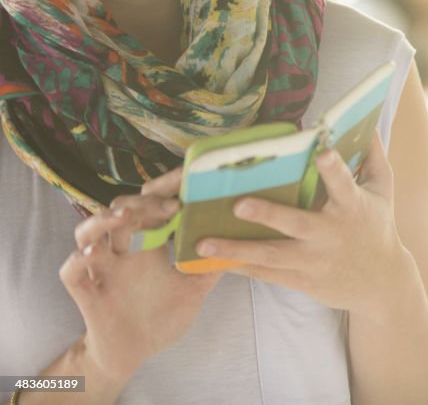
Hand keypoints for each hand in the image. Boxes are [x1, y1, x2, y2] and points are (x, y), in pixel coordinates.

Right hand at [61, 168, 223, 381]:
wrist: (133, 354)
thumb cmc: (162, 318)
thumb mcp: (194, 291)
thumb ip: (211, 268)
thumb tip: (240, 245)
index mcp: (149, 247)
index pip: (149, 208)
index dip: (162, 194)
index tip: (185, 188)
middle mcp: (123, 253)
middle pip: (119, 212)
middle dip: (138, 203)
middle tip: (166, 205)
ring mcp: (102, 271)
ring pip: (87, 233)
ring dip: (101, 220)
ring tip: (123, 216)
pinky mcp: (87, 293)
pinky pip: (71, 272)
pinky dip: (78, 260)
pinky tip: (94, 254)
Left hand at [194, 133, 411, 318]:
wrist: (381, 283)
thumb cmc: (378, 226)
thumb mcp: (383, 190)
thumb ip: (374, 156)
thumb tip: (366, 124)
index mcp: (352, 206)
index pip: (343, 183)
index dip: (333, 168)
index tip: (322, 152)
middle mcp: (331, 233)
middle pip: (297, 224)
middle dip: (269, 215)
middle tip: (240, 204)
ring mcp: (315, 260)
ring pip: (273, 254)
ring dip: (238, 248)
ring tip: (204, 241)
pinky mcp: (303, 280)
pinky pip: (267, 275)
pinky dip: (241, 267)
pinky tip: (213, 260)